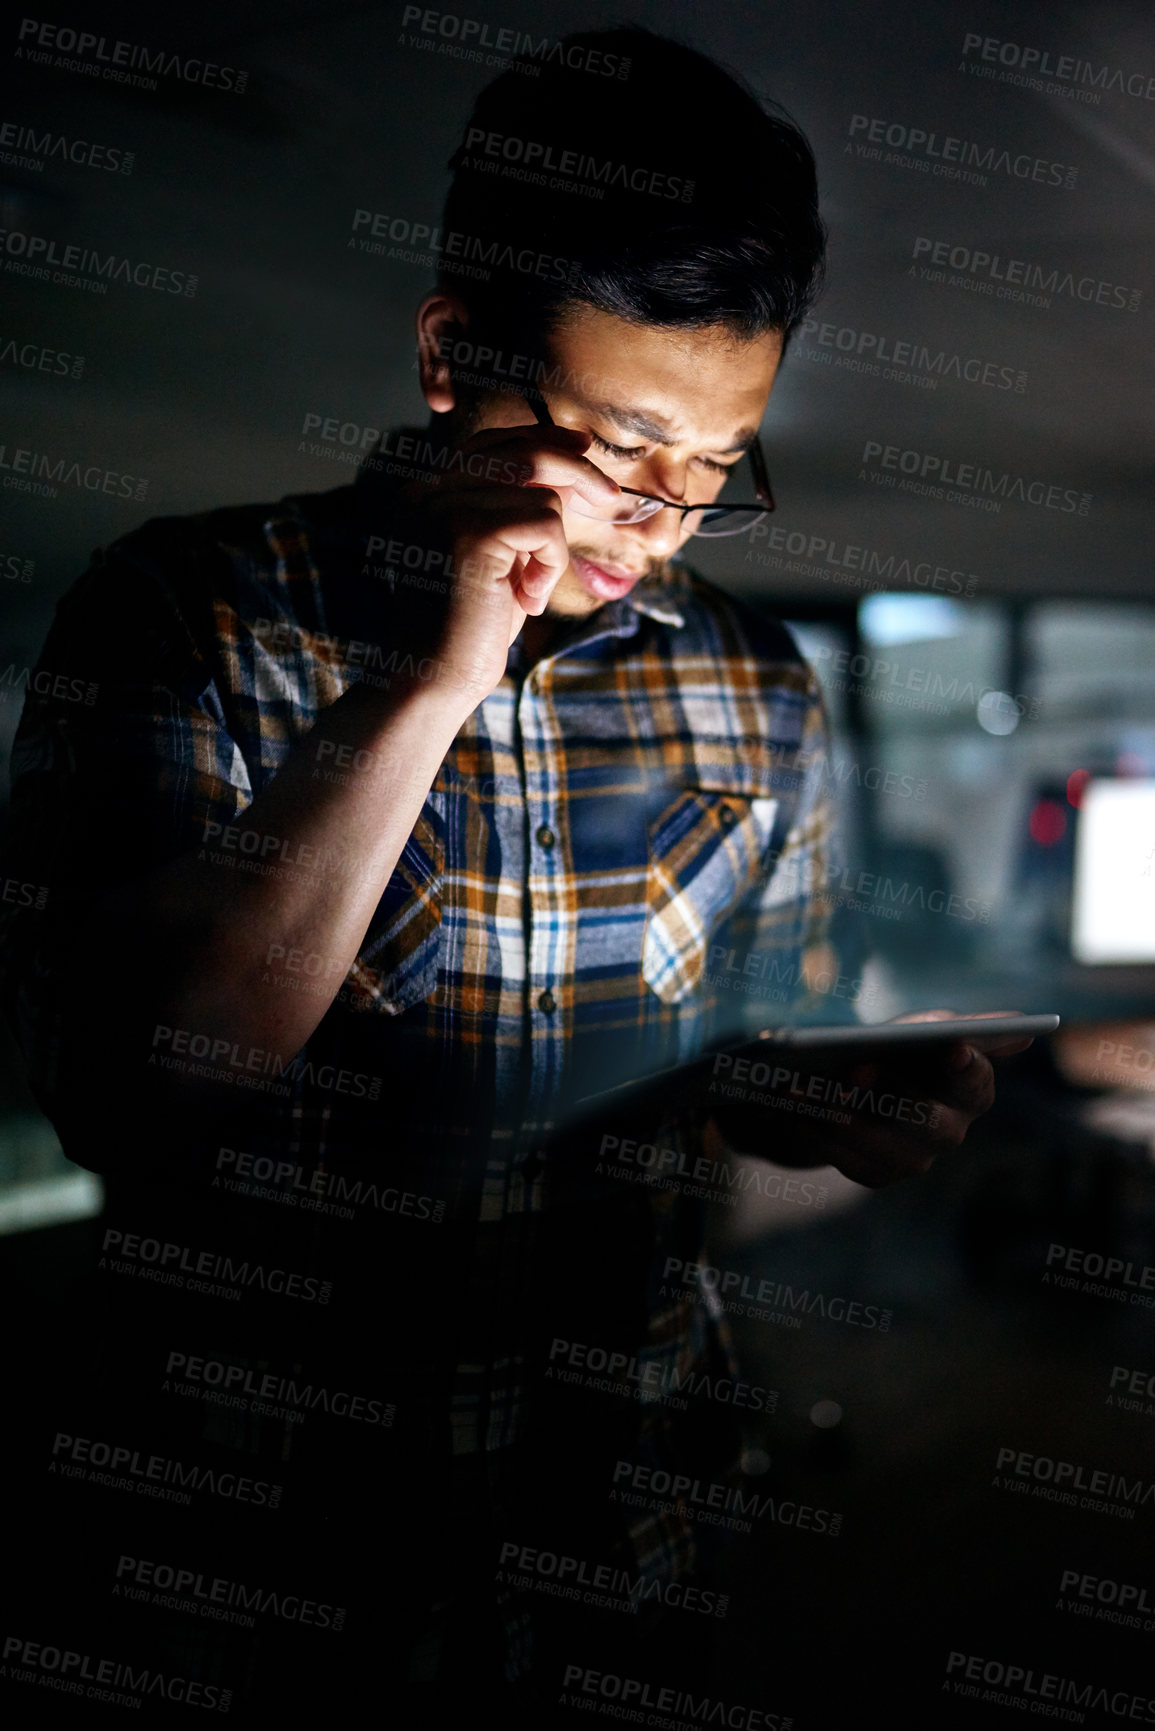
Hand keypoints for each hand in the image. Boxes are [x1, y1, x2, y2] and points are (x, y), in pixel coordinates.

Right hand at [385, 422, 621, 710]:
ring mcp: (446, 507)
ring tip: (530, 587)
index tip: (582, 449)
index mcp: (427, 491)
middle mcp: (428, 490)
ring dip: (552, 546)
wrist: (437, 677)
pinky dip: (549, 565)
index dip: (542, 439)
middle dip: (575, 469)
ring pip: (541, 493)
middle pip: (521, 451)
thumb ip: (517, 510)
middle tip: (610, 495)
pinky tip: (526, 599)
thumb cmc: (471, 626)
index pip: (492, 443)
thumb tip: (567, 466)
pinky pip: (545, 525)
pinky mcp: (470, 532)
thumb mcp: (499, 556)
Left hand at [707, 1010, 1033, 1187]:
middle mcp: (950, 1130)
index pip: (977, 1082)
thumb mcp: (921, 1031)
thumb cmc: (897, 1050)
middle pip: (929, 1121)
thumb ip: (957, 1027)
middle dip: (892, 1093)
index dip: (968, 1067)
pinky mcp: (875, 1174)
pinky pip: (845, 1158)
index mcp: (970, 1090)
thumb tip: (1018, 1027)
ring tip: (802, 1087)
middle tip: (858, 1067)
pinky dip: (815, 1130)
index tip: (954, 1047)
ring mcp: (913, 1158)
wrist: (849, 1085)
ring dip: (838, 1114)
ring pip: (880, 1145)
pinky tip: (788, 1106)